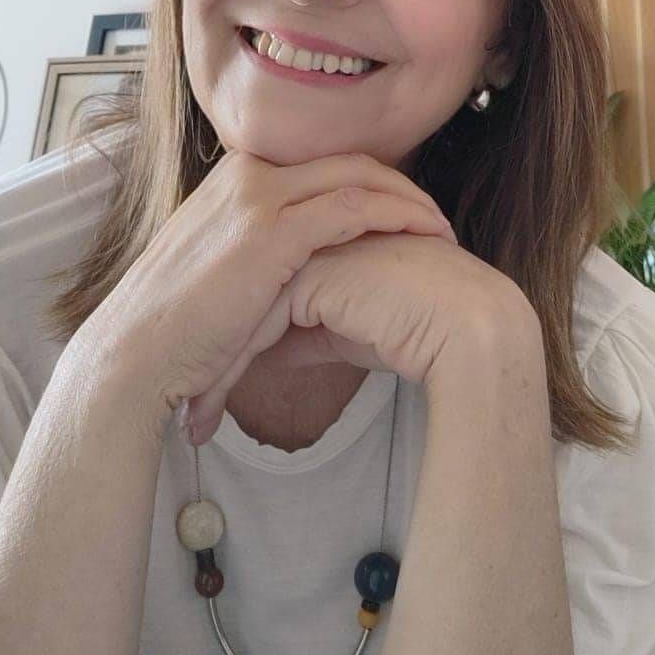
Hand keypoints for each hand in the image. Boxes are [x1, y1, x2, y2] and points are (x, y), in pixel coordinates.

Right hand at [60, 148, 456, 448]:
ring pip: (359, 177)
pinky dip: (398, 218)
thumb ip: (259, 260)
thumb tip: (296, 281)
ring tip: (442, 231)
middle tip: (435, 218)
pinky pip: (356, 208)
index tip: (404, 214)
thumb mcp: (220, 276)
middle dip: (399, 186)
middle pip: (348, 161)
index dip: (369, 185)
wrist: (135, 353)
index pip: (320, 166)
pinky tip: (426, 239)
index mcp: (233, 179)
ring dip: (409, 201)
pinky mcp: (273, 227)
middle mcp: (247, 173)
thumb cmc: (175, 332)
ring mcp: (259, 195)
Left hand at [184, 221, 530, 443]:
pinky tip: (215, 414)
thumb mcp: (345, 334)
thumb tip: (272, 348)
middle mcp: (301, 232)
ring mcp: (307, 245)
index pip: (247, 286)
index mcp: (306, 238)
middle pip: (233, 296)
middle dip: (206, 355)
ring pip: (237, 310)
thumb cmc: (414, 330)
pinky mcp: (314, 272)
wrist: (465, 329)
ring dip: (212, 370)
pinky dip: (230, 373)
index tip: (203, 387)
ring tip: (196, 422)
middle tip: (189, 412)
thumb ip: (307, 330)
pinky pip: (256, 325)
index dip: (224, 340)